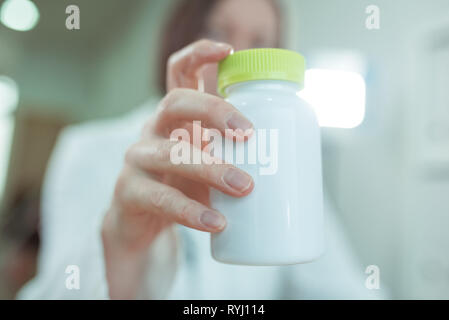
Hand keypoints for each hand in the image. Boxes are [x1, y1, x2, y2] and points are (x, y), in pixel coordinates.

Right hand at [102, 40, 253, 297]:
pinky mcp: (130, 192)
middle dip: (213, 110)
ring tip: (244, 186)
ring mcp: (138, 159)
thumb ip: (235, 154)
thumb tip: (292, 158)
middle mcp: (153, 130)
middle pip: (176, 102)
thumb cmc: (184, 185)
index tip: (229, 51)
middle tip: (248, 134)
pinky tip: (216, 222)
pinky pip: (161, 198)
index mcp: (176, 117)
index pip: (180, 73)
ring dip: (210, 168)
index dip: (199, 54)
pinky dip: (191, 210)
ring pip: (170, 154)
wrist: (143, 224)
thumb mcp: (208, 162)